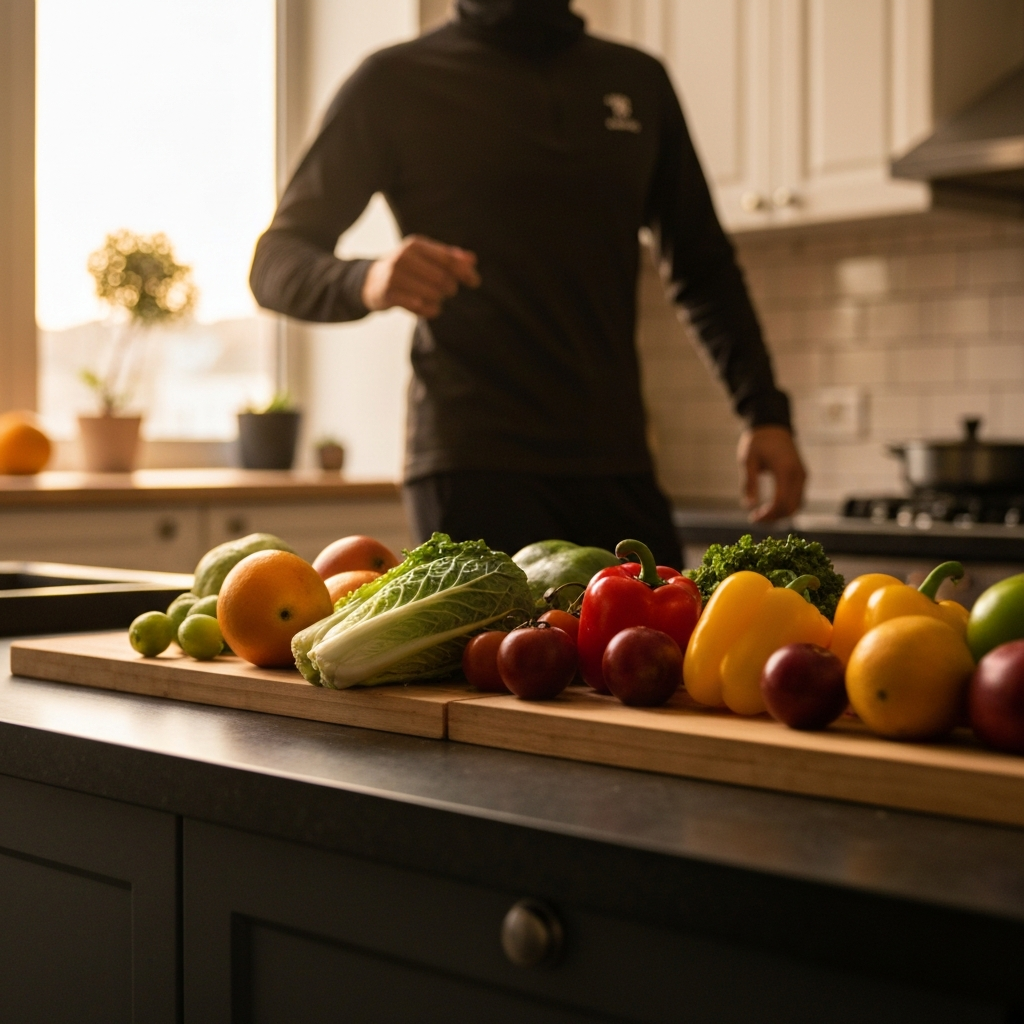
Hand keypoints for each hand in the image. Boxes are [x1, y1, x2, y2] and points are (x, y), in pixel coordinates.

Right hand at [361, 235, 479, 318]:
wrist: (372, 281)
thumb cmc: (407, 268)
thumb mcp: (426, 257)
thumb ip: (449, 257)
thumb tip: (472, 260)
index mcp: (416, 245)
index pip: (448, 259)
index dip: (465, 271)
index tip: (475, 282)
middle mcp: (404, 257)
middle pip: (442, 279)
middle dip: (450, 288)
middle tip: (447, 292)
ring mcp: (395, 276)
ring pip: (433, 295)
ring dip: (439, 302)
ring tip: (435, 300)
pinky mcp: (389, 294)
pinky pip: (419, 307)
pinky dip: (428, 311)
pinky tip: (428, 309)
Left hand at [737, 425, 806, 521]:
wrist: (772, 427)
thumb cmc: (757, 442)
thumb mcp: (748, 460)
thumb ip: (748, 483)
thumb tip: (748, 506)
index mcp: (785, 470)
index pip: (781, 502)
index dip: (768, 515)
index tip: (753, 519)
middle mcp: (799, 475)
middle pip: (791, 508)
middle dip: (774, 518)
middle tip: (755, 519)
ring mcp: (803, 476)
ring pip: (798, 506)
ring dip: (781, 514)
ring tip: (762, 515)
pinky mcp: (802, 477)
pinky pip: (798, 498)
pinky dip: (786, 507)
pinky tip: (770, 508)